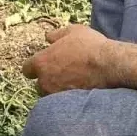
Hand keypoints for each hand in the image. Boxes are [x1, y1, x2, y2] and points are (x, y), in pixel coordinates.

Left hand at [22, 25, 136, 96]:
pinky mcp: (69, 104)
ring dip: (57, 90)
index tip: (45, 63)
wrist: (109, 65)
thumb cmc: (89, 46)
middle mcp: (45, 81)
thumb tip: (47, 37)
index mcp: (41, 63)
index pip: (27, 69)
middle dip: (47, 79)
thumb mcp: (72, 31)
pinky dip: (68, 98)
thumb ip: (56, 35)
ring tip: (72, 82)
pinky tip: (79, 90)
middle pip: (39, 84)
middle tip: (62, 72)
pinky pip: (63, 103)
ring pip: (51, 95)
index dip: (35, 66)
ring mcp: (56, 95)